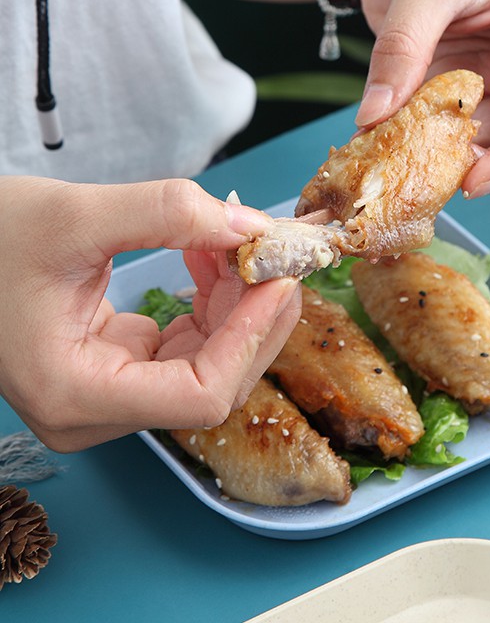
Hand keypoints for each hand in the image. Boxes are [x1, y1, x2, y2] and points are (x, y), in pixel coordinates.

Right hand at [0, 177, 300, 451]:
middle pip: (216, 380)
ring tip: (237, 239)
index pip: (199, 395)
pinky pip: (191, 343)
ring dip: (239, 300)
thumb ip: (166, 214)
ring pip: (211, 361)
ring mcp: (112, 393)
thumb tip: (248, 224)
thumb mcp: (73, 215)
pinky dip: (214, 299)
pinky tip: (210, 254)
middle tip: (278, 253)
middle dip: (256, 314)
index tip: (280, 278)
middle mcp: (96, 410)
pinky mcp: (122, 368)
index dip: (252, 336)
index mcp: (74, 394)